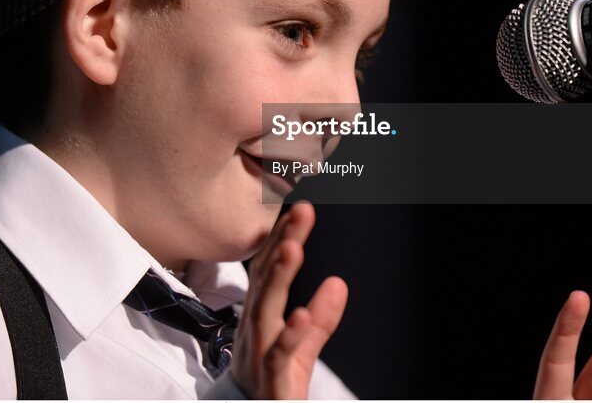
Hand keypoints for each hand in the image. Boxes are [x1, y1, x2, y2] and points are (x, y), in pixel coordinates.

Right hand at [231, 201, 348, 398]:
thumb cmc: (272, 388)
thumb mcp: (300, 350)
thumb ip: (319, 320)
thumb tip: (339, 283)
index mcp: (260, 319)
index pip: (267, 270)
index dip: (280, 238)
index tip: (297, 207)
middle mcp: (253, 331)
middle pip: (264, 280)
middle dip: (280, 243)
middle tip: (300, 210)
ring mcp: (258, 355)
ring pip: (264, 310)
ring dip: (277, 278)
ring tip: (292, 248)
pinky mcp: (270, 383)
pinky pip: (277, 356)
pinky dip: (289, 334)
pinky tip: (299, 314)